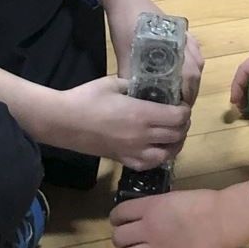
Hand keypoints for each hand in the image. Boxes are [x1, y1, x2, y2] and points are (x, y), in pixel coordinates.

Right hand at [43, 76, 190, 169]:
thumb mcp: (113, 83)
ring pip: (167, 154)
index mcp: (142, 114)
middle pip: (177, 135)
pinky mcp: (123, 160)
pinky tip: (156, 148)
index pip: (178, 117)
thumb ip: (134, 84)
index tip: (181, 104)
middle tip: (179, 117)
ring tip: (172, 134)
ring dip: (174, 144)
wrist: (63, 122)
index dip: (185, 110)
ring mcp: (133, 151)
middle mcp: (142, 136)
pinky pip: (149, 165)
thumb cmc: (86, 98)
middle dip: (183, 125)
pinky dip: (158, 157)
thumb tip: (146, 85)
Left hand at [101, 0, 204, 104]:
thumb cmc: (125, 27)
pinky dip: (191, 65)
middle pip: (196, 73)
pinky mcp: (181, 31)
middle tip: (180, 106)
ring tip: (181, 93)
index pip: (189, 79)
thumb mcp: (125, 54)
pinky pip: (194, 52)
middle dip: (190, 91)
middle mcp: (185, 43)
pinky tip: (183, 73)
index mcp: (175, 48)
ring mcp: (185, 36)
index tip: (180, 110)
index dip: (187, 96)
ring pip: (197, 63)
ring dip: (192, 80)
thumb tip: (133, 101)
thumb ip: (130, 77)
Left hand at [110, 181, 248, 247]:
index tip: (121, 222)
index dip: (117, 219)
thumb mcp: (173, 197)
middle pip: (118, 238)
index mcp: (149, 208)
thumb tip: (150, 215)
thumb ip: (157, 207)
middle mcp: (148, 229)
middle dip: (121, 240)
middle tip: (131, 241)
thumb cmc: (205, 202)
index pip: (118, 214)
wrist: (223, 219)